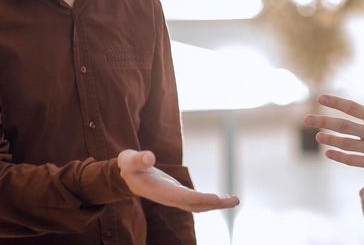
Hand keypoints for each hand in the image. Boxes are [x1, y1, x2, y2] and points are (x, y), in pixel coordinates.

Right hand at [117, 150, 239, 211]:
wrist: (127, 176)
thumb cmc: (129, 166)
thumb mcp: (129, 160)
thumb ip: (137, 159)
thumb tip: (149, 157)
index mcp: (159, 190)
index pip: (182, 197)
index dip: (199, 198)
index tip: (216, 199)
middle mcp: (169, 198)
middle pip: (195, 205)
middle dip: (215, 204)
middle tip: (235, 201)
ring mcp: (175, 198)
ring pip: (199, 205)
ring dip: (217, 204)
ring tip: (236, 200)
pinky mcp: (179, 195)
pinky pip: (198, 201)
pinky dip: (212, 201)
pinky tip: (225, 198)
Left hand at [303, 70, 363, 175]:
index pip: (352, 107)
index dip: (335, 101)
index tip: (320, 98)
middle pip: (342, 126)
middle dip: (323, 121)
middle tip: (306, 119)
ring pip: (345, 144)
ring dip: (329, 139)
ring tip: (318, 135)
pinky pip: (352, 160)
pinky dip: (339, 157)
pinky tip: (329, 153)